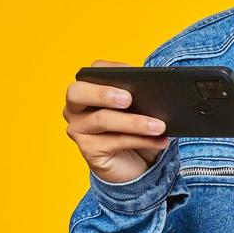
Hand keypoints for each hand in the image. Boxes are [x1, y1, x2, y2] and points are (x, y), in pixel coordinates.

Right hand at [64, 59, 171, 183]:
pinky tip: (158, 141)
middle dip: (103, 93)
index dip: (110, 69)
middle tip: (129, 99)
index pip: (93, 70)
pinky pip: (115, 141)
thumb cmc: (133, 130)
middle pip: (77, 93)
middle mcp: (75, 107)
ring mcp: (78, 129)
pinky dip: (140, 140)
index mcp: (87, 89)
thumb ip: (139, 97)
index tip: (133, 72)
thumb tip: (156, 90)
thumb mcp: (138, 110)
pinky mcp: (88, 150)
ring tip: (159, 126)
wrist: (134, 163)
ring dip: (134, 122)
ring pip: (102, 120)